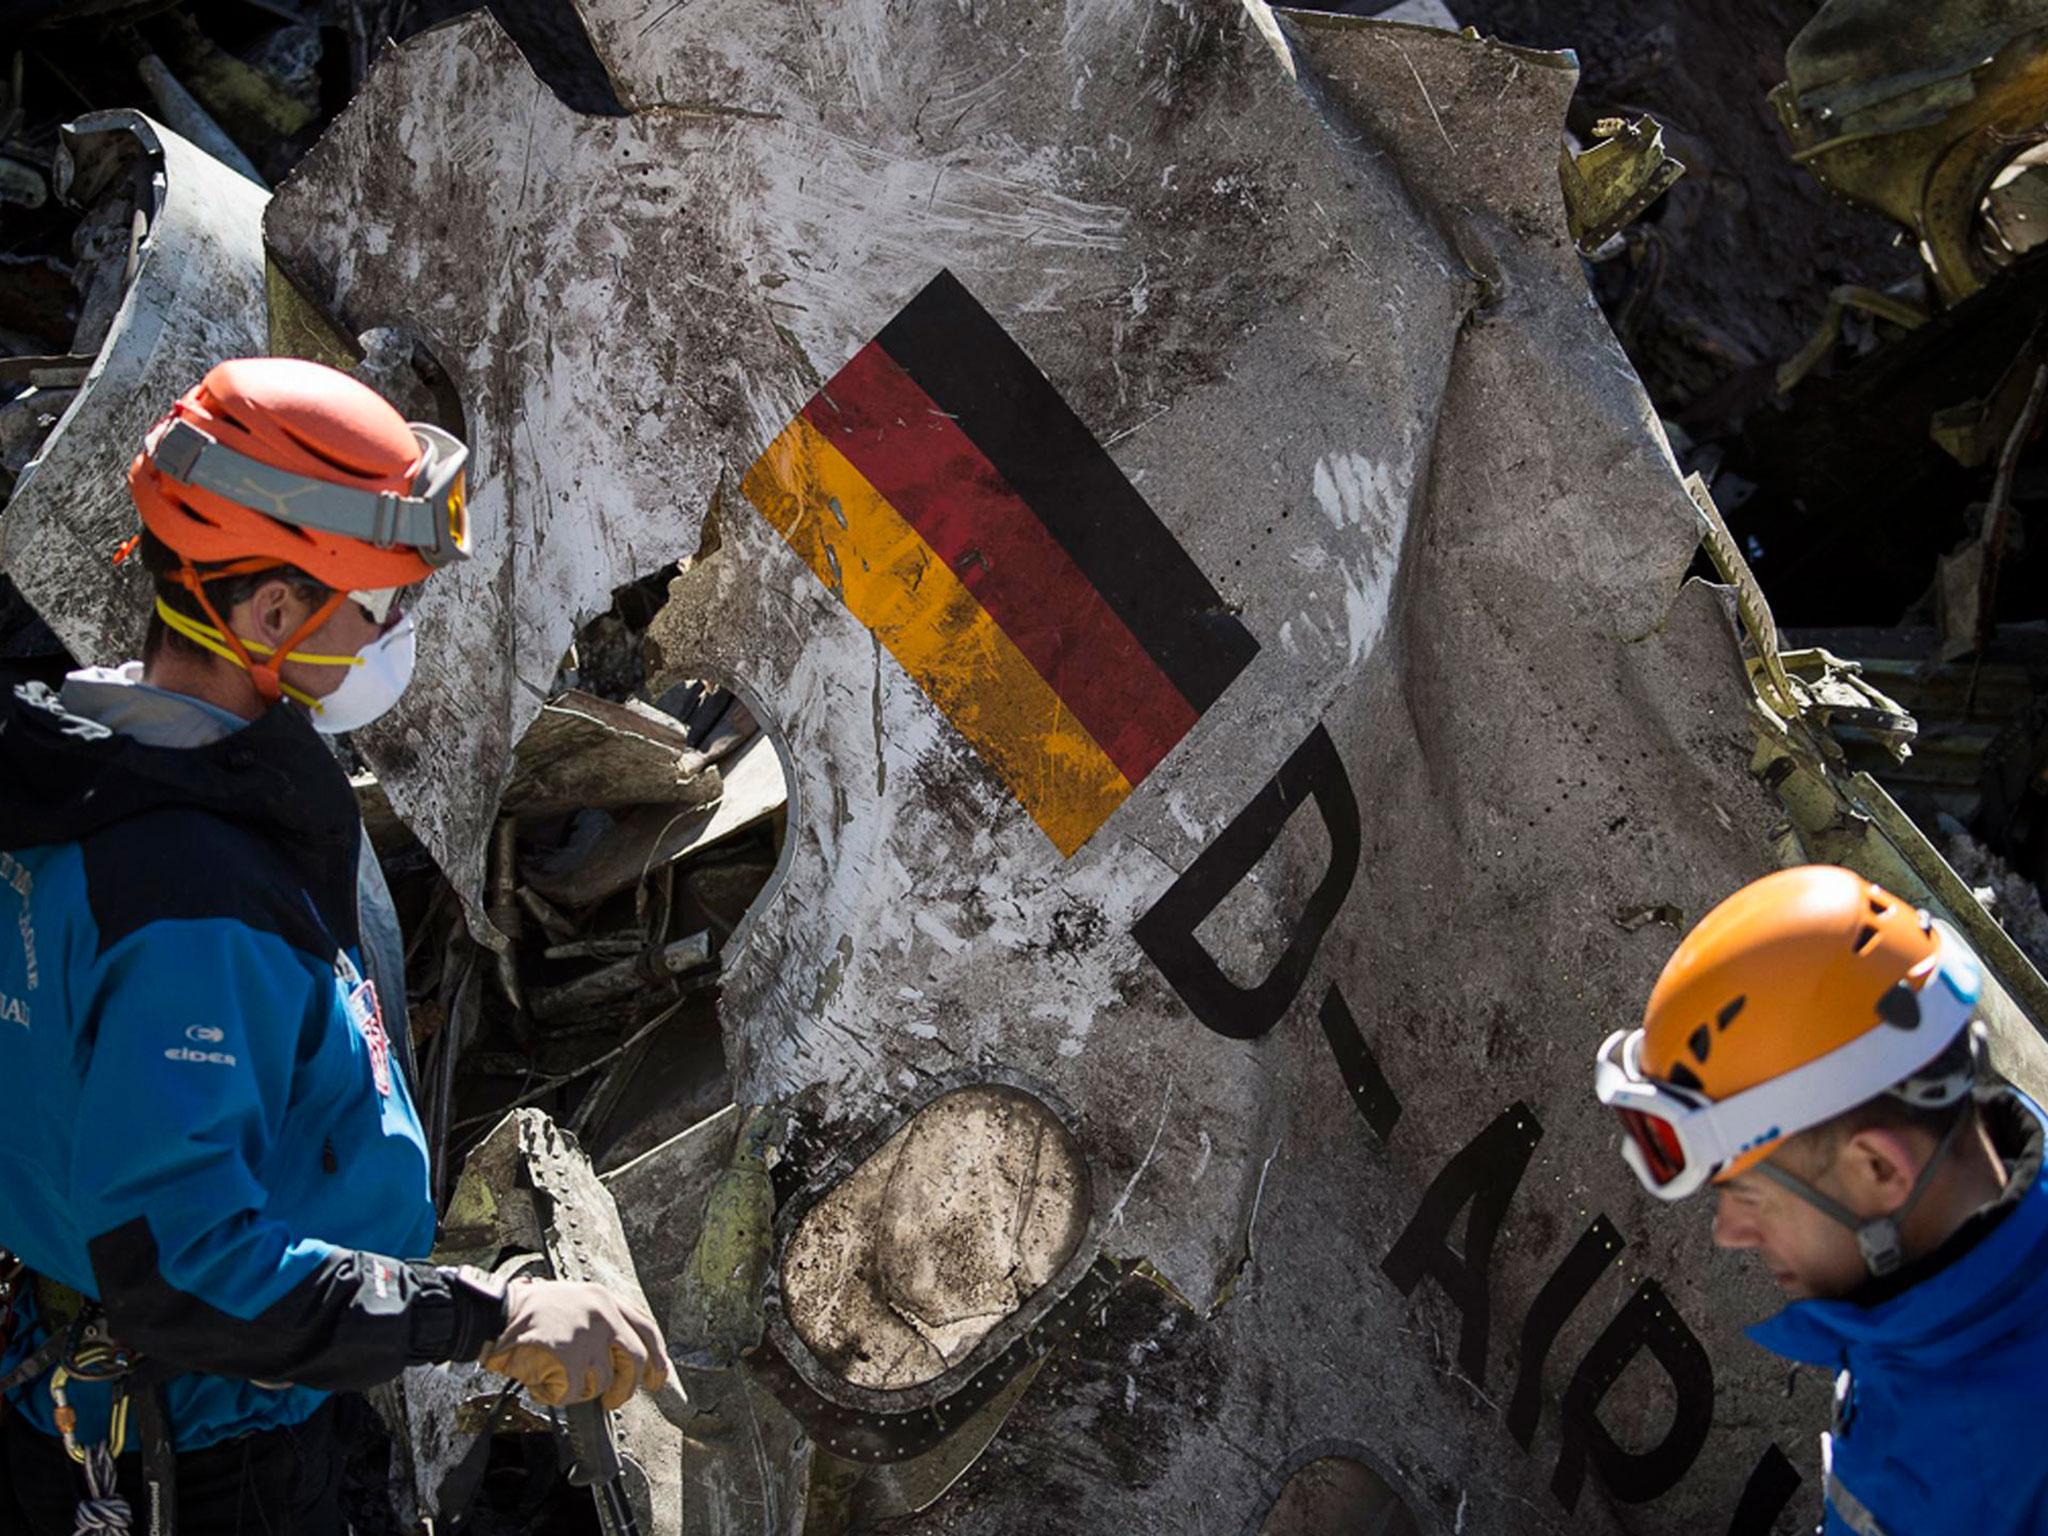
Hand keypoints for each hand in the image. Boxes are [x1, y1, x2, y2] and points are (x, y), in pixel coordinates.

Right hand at [480, 1277, 668, 1409]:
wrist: (497, 1312)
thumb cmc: (528, 1310)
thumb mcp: (574, 1300)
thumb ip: (600, 1321)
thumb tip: (619, 1358)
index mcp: (605, 1299)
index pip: (646, 1328)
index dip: (657, 1356)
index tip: (658, 1377)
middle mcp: (603, 1315)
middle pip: (635, 1360)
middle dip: (628, 1387)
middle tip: (616, 1399)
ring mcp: (588, 1337)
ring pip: (603, 1380)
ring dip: (582, 1389)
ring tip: (560, 1378)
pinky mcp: (570, 1358)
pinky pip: (574, 1392)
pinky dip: (559, 1394)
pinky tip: (544, 1381)